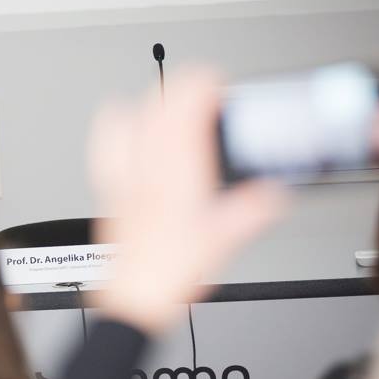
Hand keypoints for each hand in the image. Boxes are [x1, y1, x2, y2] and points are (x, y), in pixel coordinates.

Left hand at [90, 68, 286, 334]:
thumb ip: (255, 208)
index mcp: (178, 166)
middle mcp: (146, 162)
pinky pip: (105, 141)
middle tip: (206, 98)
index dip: (207, 81)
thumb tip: (274, 191)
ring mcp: (124, 172)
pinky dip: (117, 123)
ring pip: (131, 112)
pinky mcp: (109, 186)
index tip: (222, 87)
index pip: (186, 96)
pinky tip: (127, 125)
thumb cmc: (171, 272)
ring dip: (154, 101)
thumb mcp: (228, 238)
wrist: (134, 298)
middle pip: (159, 96)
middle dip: (185, 86)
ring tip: (174, 108)